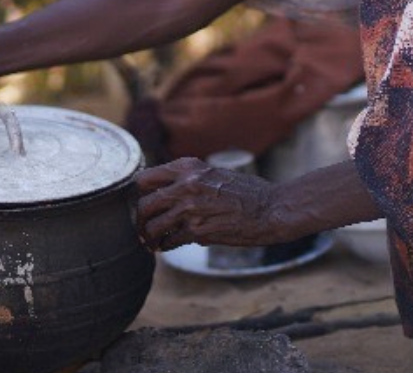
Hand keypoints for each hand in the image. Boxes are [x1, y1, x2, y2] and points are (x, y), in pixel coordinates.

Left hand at [135, 158, 281, 250]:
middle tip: (143, 229)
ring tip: (152, 243)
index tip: (144, 204)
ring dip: (150, 237)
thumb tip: (166, 193)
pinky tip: (168, 246)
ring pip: (152, 226)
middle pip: (143, 205)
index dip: (140, 195)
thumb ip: (189, 180)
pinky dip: (166, 246)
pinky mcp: (199, 231)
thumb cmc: (247, 192)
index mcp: (188, 167)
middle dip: (140, 220)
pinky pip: (169, 241)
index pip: (144, 179)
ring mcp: (191, 209)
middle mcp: (186, 185)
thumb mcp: (214, 173)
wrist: (272, 209)